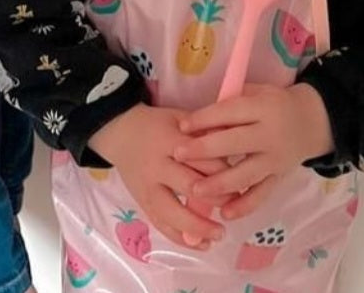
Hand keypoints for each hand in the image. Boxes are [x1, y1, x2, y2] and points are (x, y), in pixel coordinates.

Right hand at [90, 105, 224, 250]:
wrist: (120, 132)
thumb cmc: (157, 124)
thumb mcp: (180, 118)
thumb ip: (205, 134)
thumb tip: (235, 153)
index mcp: (169, 141)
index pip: (201, 159)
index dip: (224, 172)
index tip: (242, 180)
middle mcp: (156, 166)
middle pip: (188, 186)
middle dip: (216, 199)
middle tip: (235, 204)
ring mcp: (147, 187)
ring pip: (172, 213)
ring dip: (199, 227)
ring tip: (220, 234)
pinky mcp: (142, 202)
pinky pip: (161, 225)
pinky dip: (181, 239)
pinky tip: (203, 245)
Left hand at [174, 82, 333, 220]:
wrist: (310, 123)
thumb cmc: (272, 103)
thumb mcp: (254, 93)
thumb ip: (230, 106)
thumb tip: (199, 122)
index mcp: (261, 108)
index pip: (229, 113)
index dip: (204, 119)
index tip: (181, 126)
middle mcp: (269, 136)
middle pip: (234, 144)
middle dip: (205, 150)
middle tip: (178, 154)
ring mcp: (275, 160)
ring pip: (246, 174)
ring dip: (219, 184)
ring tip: (195, 191)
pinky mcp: (279, 179)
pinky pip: (261, 194)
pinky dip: (244, 205)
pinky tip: (225, 213)